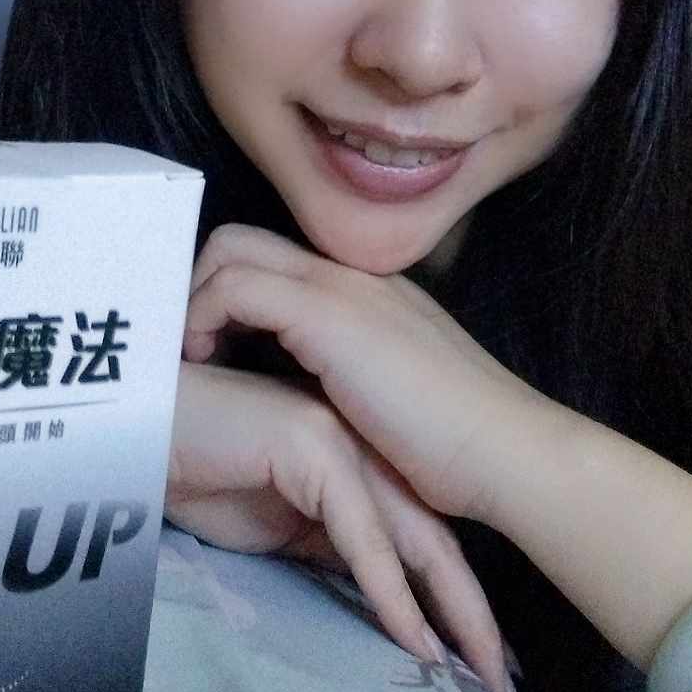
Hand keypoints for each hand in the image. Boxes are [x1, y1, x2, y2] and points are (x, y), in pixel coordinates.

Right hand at [167, 359, 520, 691]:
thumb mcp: (271, 528)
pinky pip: (362, 535)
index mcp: (353, 464)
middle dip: (472, 616)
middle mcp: (358, 449)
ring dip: (450, 614)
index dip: (451, 601)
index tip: (479, 664)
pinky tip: (415, 643)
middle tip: (507, 689)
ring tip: (478, 677)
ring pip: (413, 540)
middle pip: (433, 540)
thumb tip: (370, 598)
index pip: (419, 539)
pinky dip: (391, 593)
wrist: (130, 430)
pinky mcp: (312, 449)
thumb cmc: (189, 469)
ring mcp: (340, 443)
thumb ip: (321, 549)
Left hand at [182, 224, 550, 535]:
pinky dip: (201, 319)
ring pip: (230, 251)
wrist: (505, 451)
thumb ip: (349, 382)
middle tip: (187, 350)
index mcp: (366, 291)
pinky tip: (203, 366)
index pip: (274, 259)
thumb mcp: (389, 400)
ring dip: (192, 302)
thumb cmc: (456, 448)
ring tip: (187, 360)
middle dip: (198, 287)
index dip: (227, 293)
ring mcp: (339, 286)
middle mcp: (350, 274)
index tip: (206, 348)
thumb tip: (305, 403)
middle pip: (242, 240)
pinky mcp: (326, 312)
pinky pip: (233, 287)